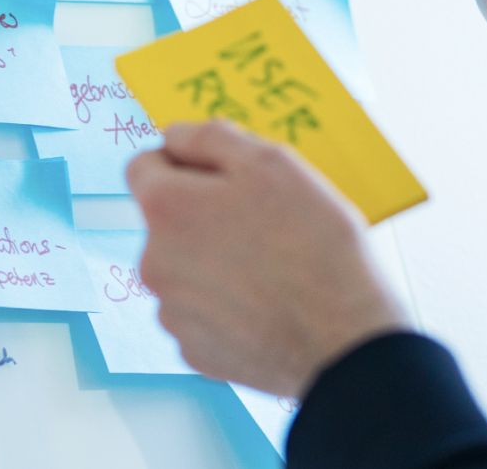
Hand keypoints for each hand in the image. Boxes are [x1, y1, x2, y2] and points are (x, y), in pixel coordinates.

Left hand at [126, 121, 409, 398]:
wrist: (342, 337)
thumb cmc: (312, 243)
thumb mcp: (271, 161)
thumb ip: (212, 138)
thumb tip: (174, 135)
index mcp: (167, 208)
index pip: (144, 166)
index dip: (184, 160)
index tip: (225, 172)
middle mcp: (154, 262)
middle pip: (168, 219)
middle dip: (205, 211)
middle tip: (264, 216)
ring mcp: (173, 312)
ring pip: (186, 265)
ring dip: (216, 256)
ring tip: (273, 261)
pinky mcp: (196, 351)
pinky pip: (202, 310)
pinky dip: (227, 300)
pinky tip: (268, 298)